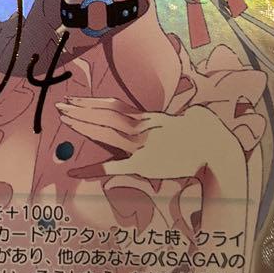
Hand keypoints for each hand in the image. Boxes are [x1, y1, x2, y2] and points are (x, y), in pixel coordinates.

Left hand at [56, 98, 240, 179]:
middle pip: (105, 116)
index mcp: (146, 119)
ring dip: (85, 126)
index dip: (92, 104)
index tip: (73, 101)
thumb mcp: (170, 123)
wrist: (213, 143)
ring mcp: (141, 144)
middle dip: (82, 111)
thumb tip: (136, 120)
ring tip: (66, 119)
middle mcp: (141, 128)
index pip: (113, 108)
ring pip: (107, 132)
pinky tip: (75, 171)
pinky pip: (113, 166)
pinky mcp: (143, 164)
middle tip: (60, 107)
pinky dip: (93, 169)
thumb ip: (150, 122)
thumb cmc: (195, 135)